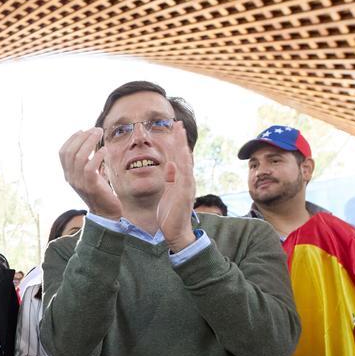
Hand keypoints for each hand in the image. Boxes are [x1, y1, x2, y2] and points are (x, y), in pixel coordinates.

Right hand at [59, 129, 123, 219]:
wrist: (106, 212)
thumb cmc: (100, 191)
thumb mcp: (89, 175)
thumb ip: (86, 162)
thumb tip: (89, 140)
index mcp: (68, 174)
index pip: (62, 153)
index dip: (71, 139)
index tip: (83, 130)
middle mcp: (71, 178)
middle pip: (70, 152)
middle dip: (83, 137)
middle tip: (96, 129)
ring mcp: (79, 183)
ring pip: (79, 157)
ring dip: (90, 142)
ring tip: (100, 134)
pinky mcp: (91, 186)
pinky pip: (90, 168)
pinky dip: (97, 156)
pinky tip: (104, 150)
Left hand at [155, 122, 196, 250]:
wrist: (176, 233)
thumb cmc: (170, 214)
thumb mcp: (167, 192)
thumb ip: (170, 179)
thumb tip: (169, 165)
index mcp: (180, 179)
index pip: (178, 157)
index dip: (176, 143)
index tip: (174, 128)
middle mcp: (186, 180)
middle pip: (183, 155)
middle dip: (180, 139)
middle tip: (177, 122)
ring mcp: (187, 186)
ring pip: (185, 161)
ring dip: (182, 145)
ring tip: (179, 130)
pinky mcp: (185, 194)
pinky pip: (185, 175)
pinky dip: (184, 163)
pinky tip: (182, 152)